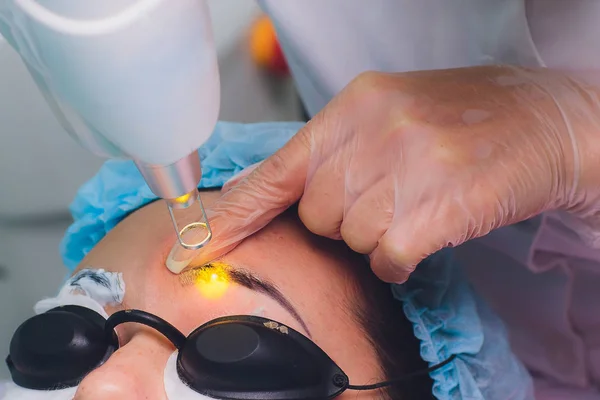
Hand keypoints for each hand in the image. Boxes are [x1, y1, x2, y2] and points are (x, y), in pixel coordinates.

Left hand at [197, 65, 598, 282]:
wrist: (541, 120)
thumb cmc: (461, 119)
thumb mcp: (387, 113)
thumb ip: (333, 150)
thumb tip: (277, 193)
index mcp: (353, 106)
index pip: (276, 170)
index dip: (234, 215)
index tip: (195, 246)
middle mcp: (373, 132)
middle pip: (315, 213)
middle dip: (342, 217)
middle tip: (388, 193)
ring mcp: (405, 168)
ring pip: (349, 239)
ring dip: (377, 234)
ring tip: (415, 203)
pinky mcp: (434, 208)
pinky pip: (386, 257)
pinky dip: (401, 256)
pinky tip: (429, 228)